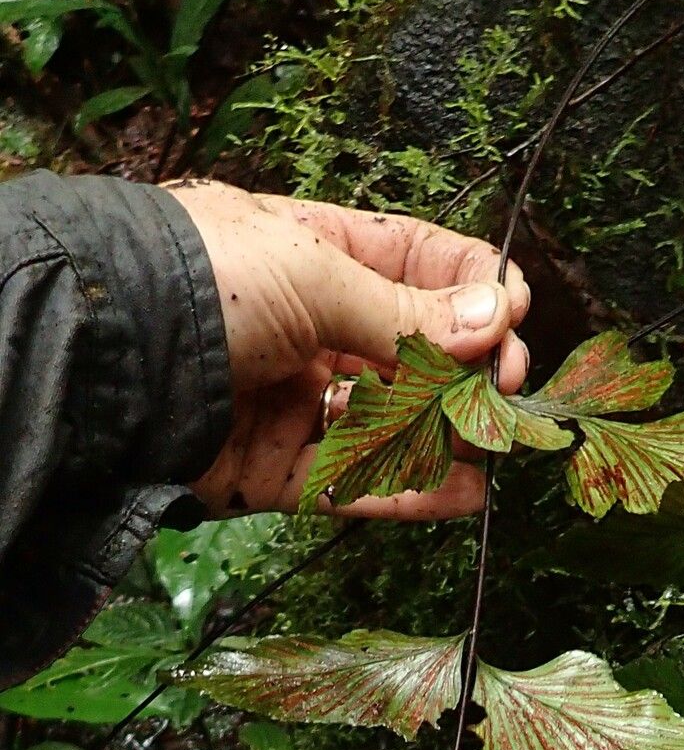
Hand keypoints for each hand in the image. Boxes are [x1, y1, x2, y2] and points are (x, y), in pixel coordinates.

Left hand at [166, 182, 529, 519]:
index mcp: (318, 255)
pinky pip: (354, 486)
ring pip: (390, 426)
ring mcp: (293, 400)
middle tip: (505, 392)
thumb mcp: (315, 274)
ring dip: (448, 438)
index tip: (510, 320)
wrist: (108, 354)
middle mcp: (310, 328)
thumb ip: (407, 311)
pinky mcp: (274, 468)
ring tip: (492, 448)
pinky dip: (411, 493)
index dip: (472, 292)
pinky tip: (463, 493)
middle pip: (413, 355)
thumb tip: (494, 320)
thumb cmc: (203, 280)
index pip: (419, 265)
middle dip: (467, 374)